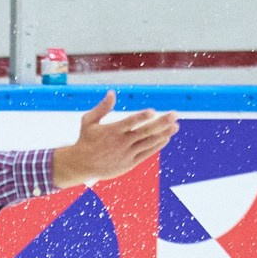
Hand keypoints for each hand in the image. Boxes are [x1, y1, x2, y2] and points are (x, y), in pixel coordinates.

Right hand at [51, 91, 177, 187]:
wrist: (81, 165)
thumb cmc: (85, 141)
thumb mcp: (88, 122)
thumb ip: (102, 108)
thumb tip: (112, 92)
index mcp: (111, 131)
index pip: (130, 122)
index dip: (141, 117)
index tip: (153, 112)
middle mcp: (121, 142)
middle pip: (145, 131)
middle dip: (162, 123)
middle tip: (175, 115)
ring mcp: (127, 153)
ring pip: (149, 142)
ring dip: (164, 134)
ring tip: (175, 126)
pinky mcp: (129, 163)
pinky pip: (147, 153)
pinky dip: (157, 145)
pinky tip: (166, 138)